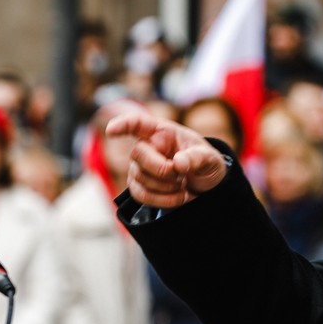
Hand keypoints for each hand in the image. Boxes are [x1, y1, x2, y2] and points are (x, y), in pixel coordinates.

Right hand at [105, 111, 226, 207]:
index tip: (111, 130)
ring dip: (165, 187)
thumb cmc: (206, 164)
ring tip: (183, 185)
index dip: (123, 124)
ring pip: (138, 177)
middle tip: (182, 175)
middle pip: (138, 154)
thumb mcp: (211, 159)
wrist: (206, 186)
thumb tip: (178, 163)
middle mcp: (147, 146)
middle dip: (162, 169)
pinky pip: (140, 195)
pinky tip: (178, 197)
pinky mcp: (139, 186)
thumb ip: (198, 158)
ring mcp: (139, 166)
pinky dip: (161, 200)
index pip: (138, 122)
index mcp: (163, 132)